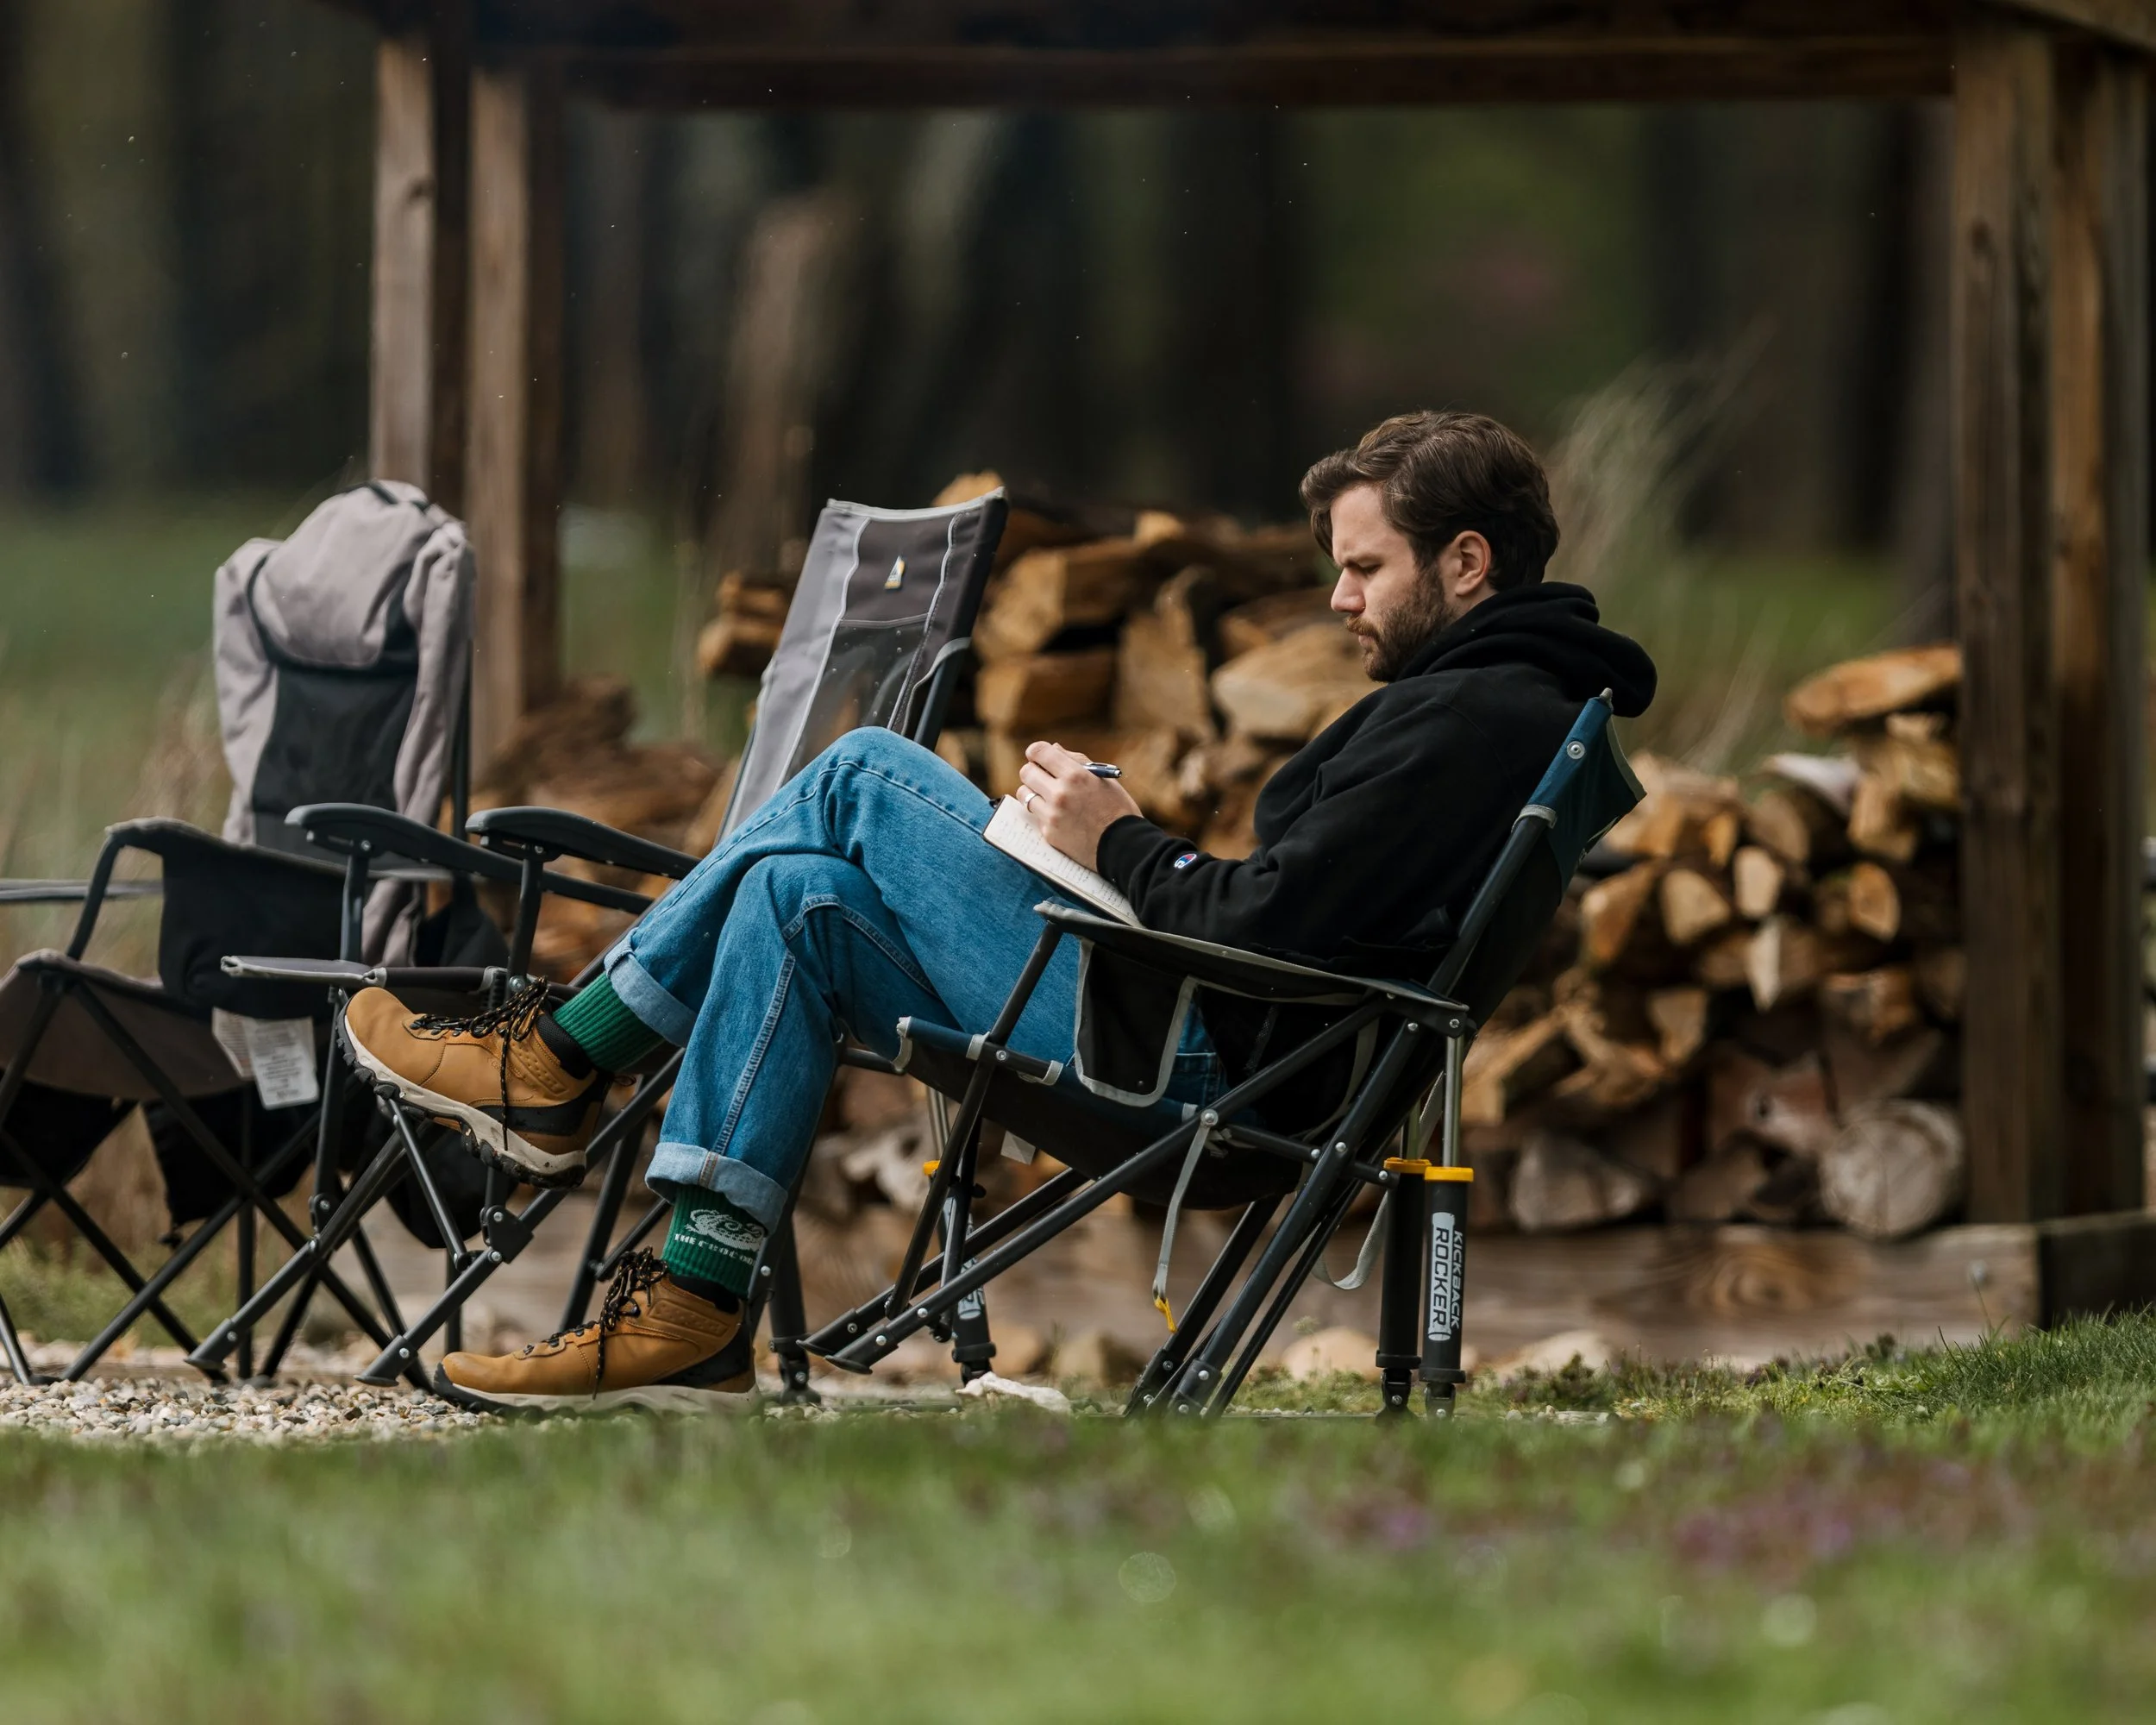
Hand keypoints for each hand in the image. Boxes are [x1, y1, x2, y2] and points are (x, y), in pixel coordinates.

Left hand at [1016, 740, 1141, 869]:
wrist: (1125, 846)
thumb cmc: (1118, 809)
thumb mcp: (1104, 778)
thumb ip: (1076, 761)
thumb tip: (1054, 748)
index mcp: (1076, 775)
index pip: (1039, 752)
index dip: (1036, 752)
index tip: (1037, 756)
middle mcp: (1060, 793)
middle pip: (1026, 772)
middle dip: (1033, 771)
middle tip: (1042, 777)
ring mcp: (1052, 814)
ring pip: (1025, 794)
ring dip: (1034, 792)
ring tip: (1049, 797)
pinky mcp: (1049, 833)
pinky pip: (1036, 816)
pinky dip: (1044, 814)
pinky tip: (1061, 817)